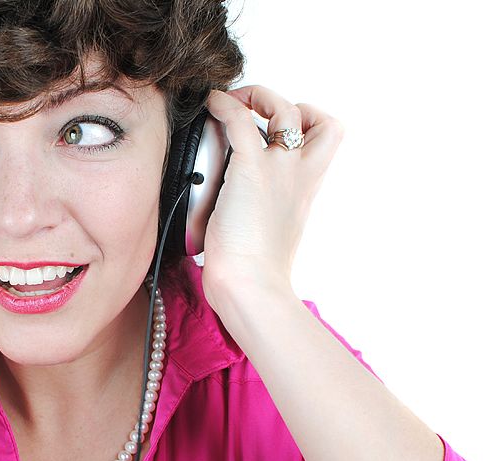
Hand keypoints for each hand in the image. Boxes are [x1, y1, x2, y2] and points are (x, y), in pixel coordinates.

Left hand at [200, 85, 344, 314]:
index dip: (310, 124)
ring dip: (259, 97)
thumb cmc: (255, 271)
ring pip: (284, 110)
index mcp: (307, 189)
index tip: (280, 131)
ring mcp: (278, 170)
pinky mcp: (250, 171)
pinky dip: (226, 105)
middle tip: (257, 110)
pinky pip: (240, 120)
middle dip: (290, 105)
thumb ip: (267, 212)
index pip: (328, 140)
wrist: (252, 285)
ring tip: (233, 102)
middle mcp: (300, 175)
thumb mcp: (271, 233)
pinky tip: (212, 104)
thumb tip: (239, 209)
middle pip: (320, 120)